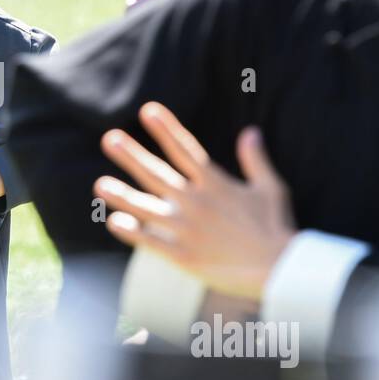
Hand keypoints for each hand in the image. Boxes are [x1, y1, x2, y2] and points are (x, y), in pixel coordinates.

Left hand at [92, 102, 295, 302]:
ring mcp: (186, 228)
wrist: (278, 268)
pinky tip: (114, 222)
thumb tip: (251, 132)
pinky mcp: (182, 255)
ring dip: (121, 194)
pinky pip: (150, 241)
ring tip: (100, 184)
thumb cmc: (276, 227)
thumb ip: (256, 160)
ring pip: (145, 207)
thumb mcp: (271, 188)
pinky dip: (131, 232)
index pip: (185, 149)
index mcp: (215, 183)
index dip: (166, 129)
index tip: (148, 110)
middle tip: (110, 139)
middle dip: (131, 155)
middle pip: (156, 173)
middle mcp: (195, 202)